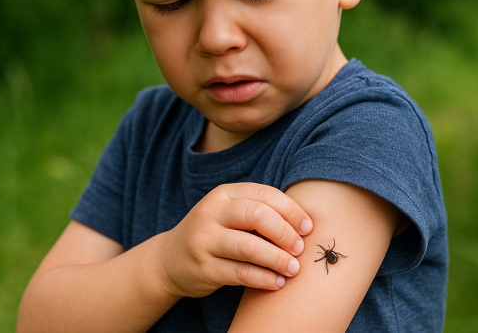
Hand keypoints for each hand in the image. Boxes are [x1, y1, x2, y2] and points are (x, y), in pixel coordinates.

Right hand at [157, 183, 312, 297]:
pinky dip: (263, 279)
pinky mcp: (203, 268)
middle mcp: (211, 213)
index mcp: (223, 194)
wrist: (169, 260)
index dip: (291, 210)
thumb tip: (304, 222)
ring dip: (277, 259)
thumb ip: (258, 211)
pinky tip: (277, 282)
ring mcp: (204, 240)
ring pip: (248, 247)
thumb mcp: (229, 213)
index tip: (307, 227)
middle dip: (285, 233)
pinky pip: (240, 273)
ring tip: (294, 268)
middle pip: (256, 215)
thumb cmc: (213, 234)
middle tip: (300, 248)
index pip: (264, 195)